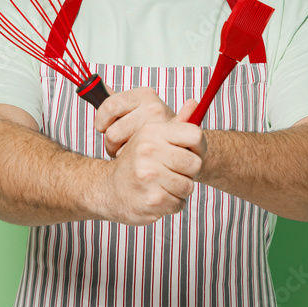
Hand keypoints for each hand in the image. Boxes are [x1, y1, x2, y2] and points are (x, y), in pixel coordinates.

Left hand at [96, 88, 202, 157]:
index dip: (101, 121)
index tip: (103, 127)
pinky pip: (132, 158)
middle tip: (120, 144)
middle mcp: (153, 107)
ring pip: (120, 146)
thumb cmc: (153, 126)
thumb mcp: (136, 109)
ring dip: (119, 152)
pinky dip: (130, 161)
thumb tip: (91, 87)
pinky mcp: (163, 146)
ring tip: (130, 149)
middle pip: (112, 131)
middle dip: (111, 142)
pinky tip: (137, 157)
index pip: (108, 106)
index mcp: (143, 94)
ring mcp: (159, 127)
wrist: (186, 142)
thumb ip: (115, 100)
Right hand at [97, 100, 204, 225]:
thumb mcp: (152, 137)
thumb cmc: (136, 161)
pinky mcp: (152, 200)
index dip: (198, 147)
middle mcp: (149, 151)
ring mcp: (149, 176)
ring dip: (179, 190)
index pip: (195, 135)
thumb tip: (194, 103)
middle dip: (188, 172)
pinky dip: (171, 204)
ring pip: (188, 186)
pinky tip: (157, 196)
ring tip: (163, 185)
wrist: (109, 189)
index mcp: (152, 132)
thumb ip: (176, 123)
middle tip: (174, 172)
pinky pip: (179, 203)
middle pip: (195, 164)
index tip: (190, 153)